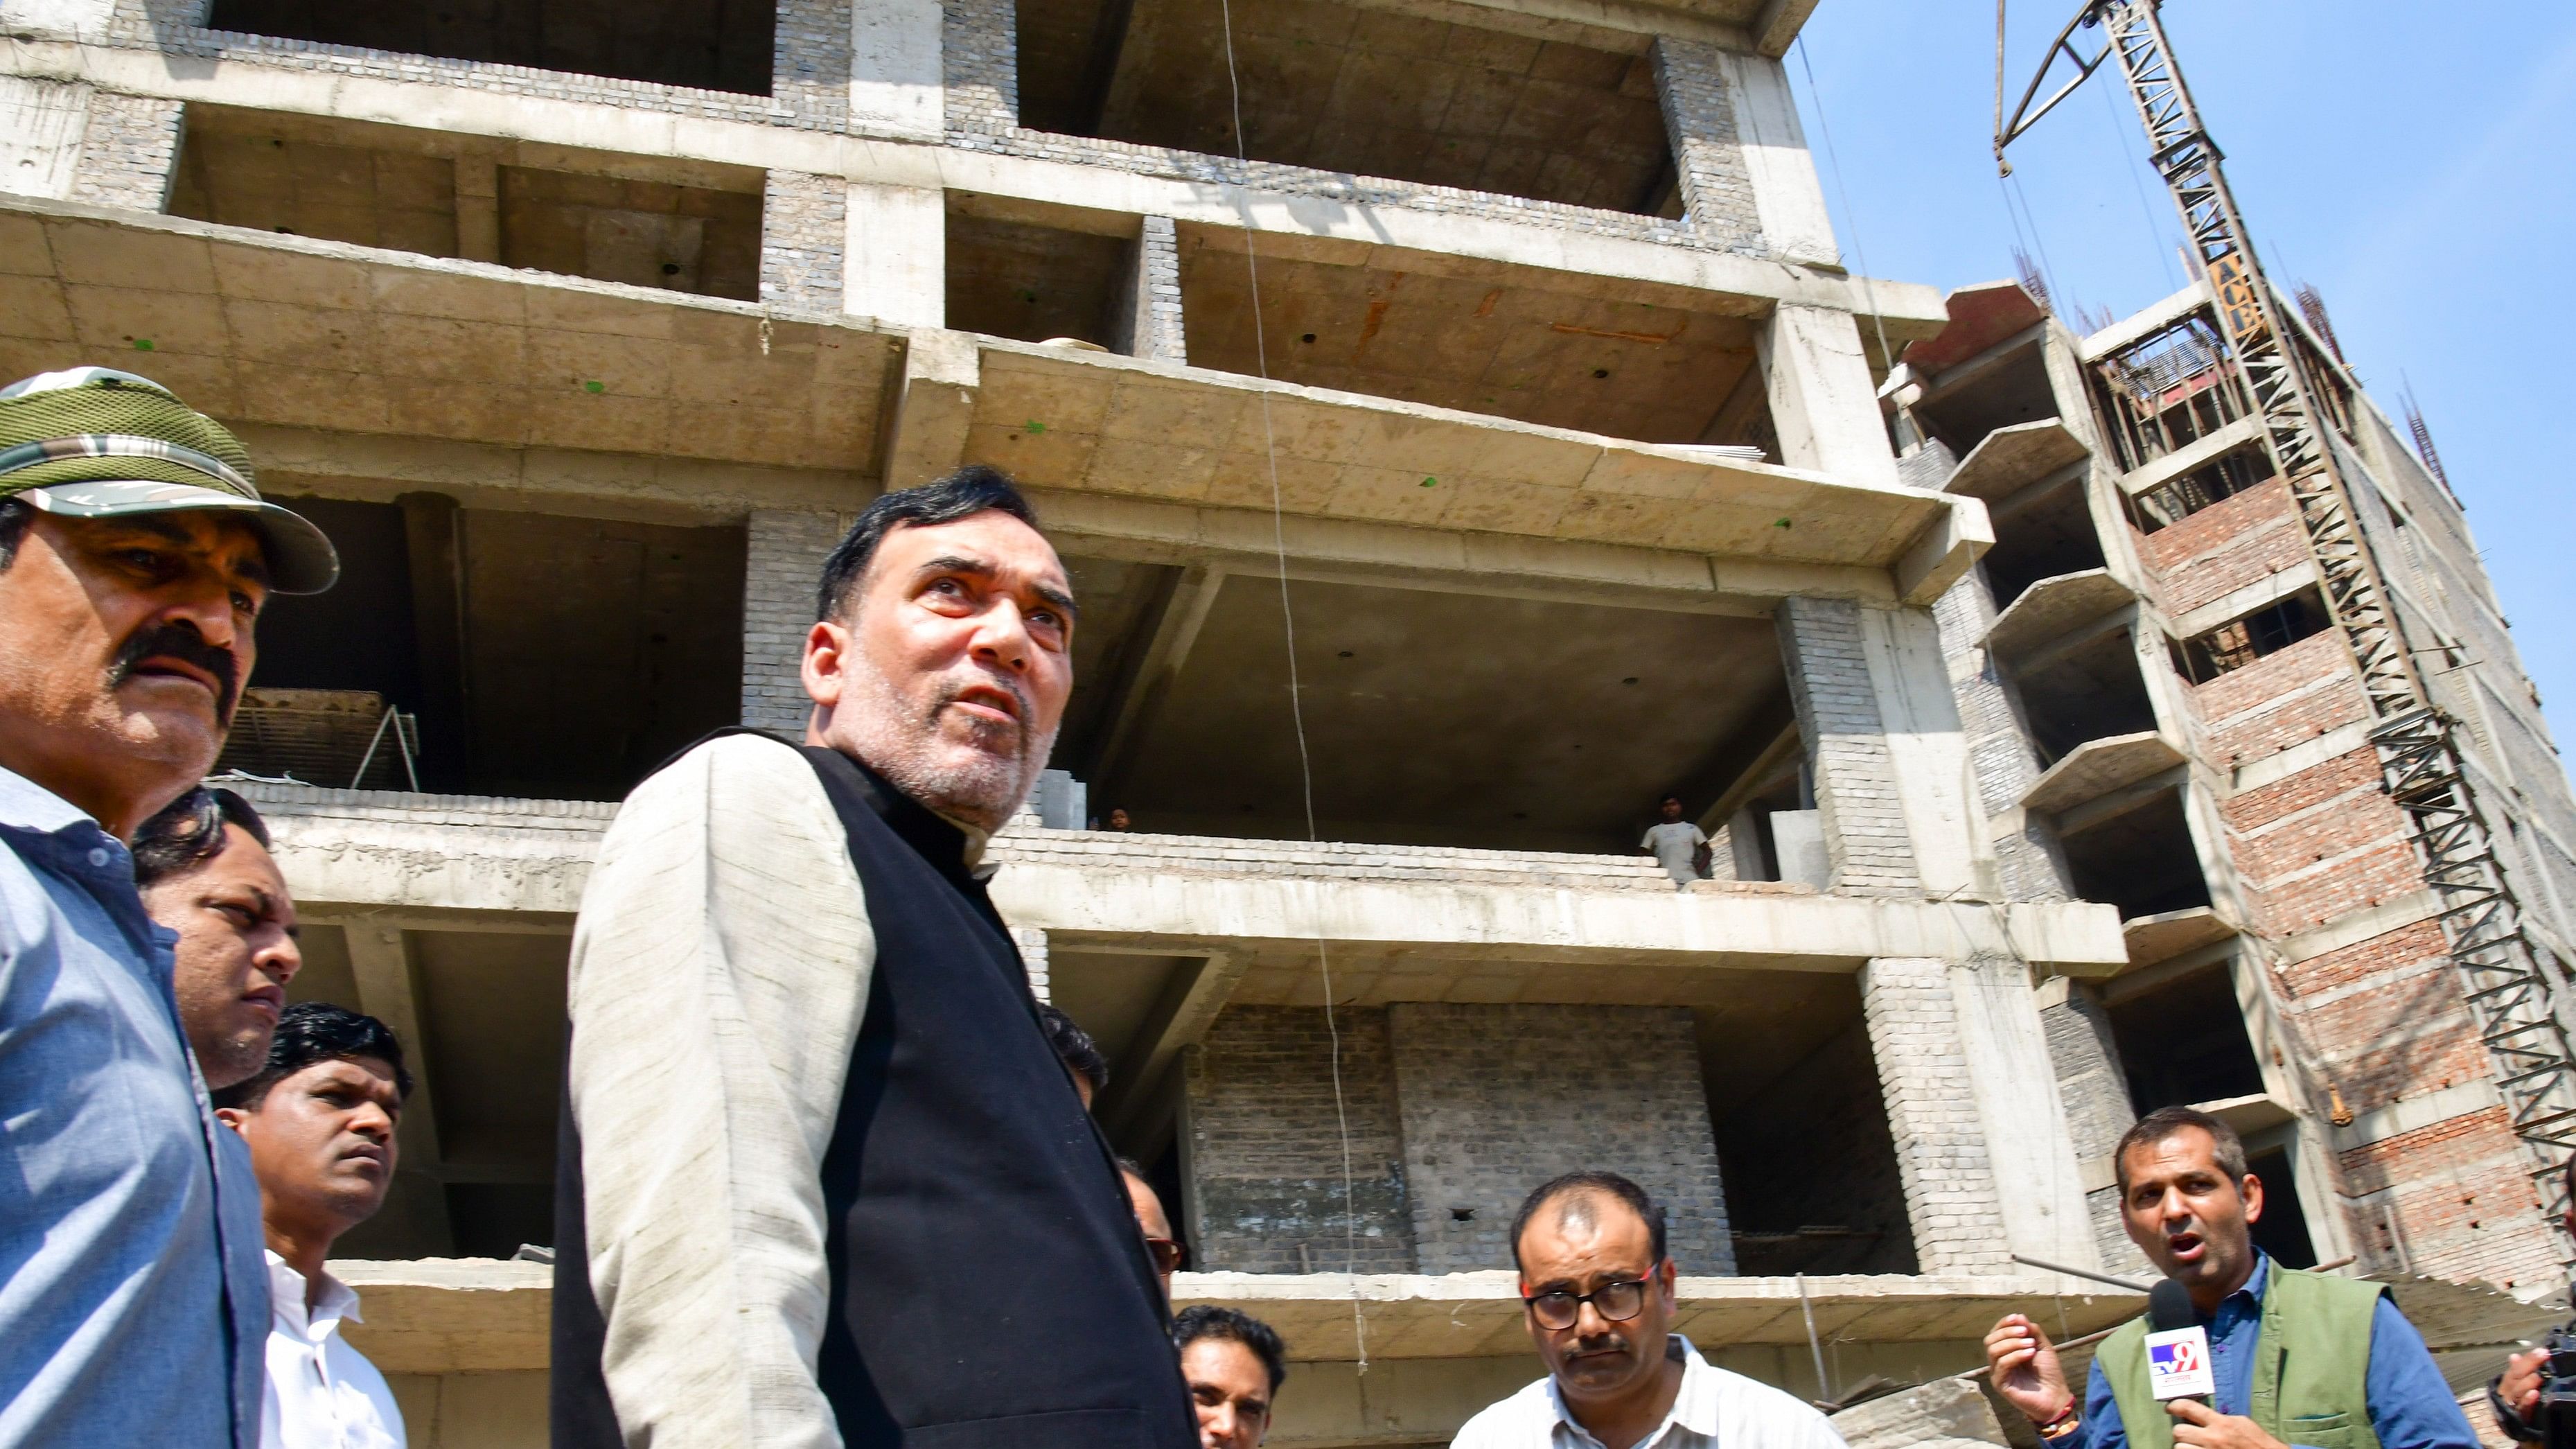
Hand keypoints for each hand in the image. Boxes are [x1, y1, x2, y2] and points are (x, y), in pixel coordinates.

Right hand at [1984, 1314, 2072, 1425]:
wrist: (2056, 1396)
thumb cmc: (2049, 1372)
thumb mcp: (2042, 1347)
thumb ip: (2032, 1332)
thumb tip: (2019, 1316)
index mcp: (2006, 1351)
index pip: (1996, 1333)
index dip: (2003, 1324)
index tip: (2016, 1318)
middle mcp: (1998, 1361)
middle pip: (1990, 1340)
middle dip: (2007, 1332)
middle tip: (2025, 1332)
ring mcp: (1997, 1373)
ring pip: (1993, 1351)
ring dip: (2012, 1343)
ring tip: (2030, 1345)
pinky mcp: (2000, 1384)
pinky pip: (2002, 1365)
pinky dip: (2015, 1355)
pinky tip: (2029, 1354)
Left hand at [2167, 1398, 2288, 1448]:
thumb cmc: (2257, 1442)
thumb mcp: (2241, 1423)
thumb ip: (2220, 1418)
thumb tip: (2203, 1414)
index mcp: (2220, 1423)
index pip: (2188, 1407)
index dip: (2174, 1405)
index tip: (2170, 1407)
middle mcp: (2212, 1438)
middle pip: (2179, 1431)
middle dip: (2182, 1432)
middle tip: (2187, 1434)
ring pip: (2179, 1448)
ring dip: (2185, 1447)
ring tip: (2194, 1447)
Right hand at [2503, 1348, 2547, 1417]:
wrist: (2510, 1429)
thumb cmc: (2513, 1405)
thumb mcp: (2513, 1387)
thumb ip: (2516, 1372)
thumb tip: (2514, 1356)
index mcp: (2506, 1383)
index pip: (2516, 1367)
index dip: (2528, 1359)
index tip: (2541, 1351)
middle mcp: (2506, 1392)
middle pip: (2515, 1376)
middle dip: (2529, 1365)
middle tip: (2543, 1356)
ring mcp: (2511, 1405)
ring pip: (2516, 1391)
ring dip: (2527, 1382)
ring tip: (2538, 1375)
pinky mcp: (2518, 1418)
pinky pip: (2522, 1408)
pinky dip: (2527, 1401)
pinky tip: (2534, 1394)